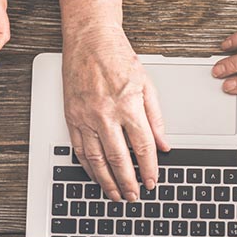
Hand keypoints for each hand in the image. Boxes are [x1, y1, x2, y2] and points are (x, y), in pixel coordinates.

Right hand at [62, 26, 168, 201]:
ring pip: (96, 158)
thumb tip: (164, 145)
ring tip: (115, 194)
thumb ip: (156, 118)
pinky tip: (96, 175)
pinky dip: (88, 166)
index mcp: (128, 104)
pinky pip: (79, 148)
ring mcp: (85, 116)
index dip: (149, 168)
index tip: (152, 181)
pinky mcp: (71, 116)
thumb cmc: (118, 58)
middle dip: (127, 182)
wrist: (89, 40)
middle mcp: (105, 113)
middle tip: (134, 196)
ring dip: (107, 180)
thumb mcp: (147, 85)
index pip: (142, 146)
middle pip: (118, 158)